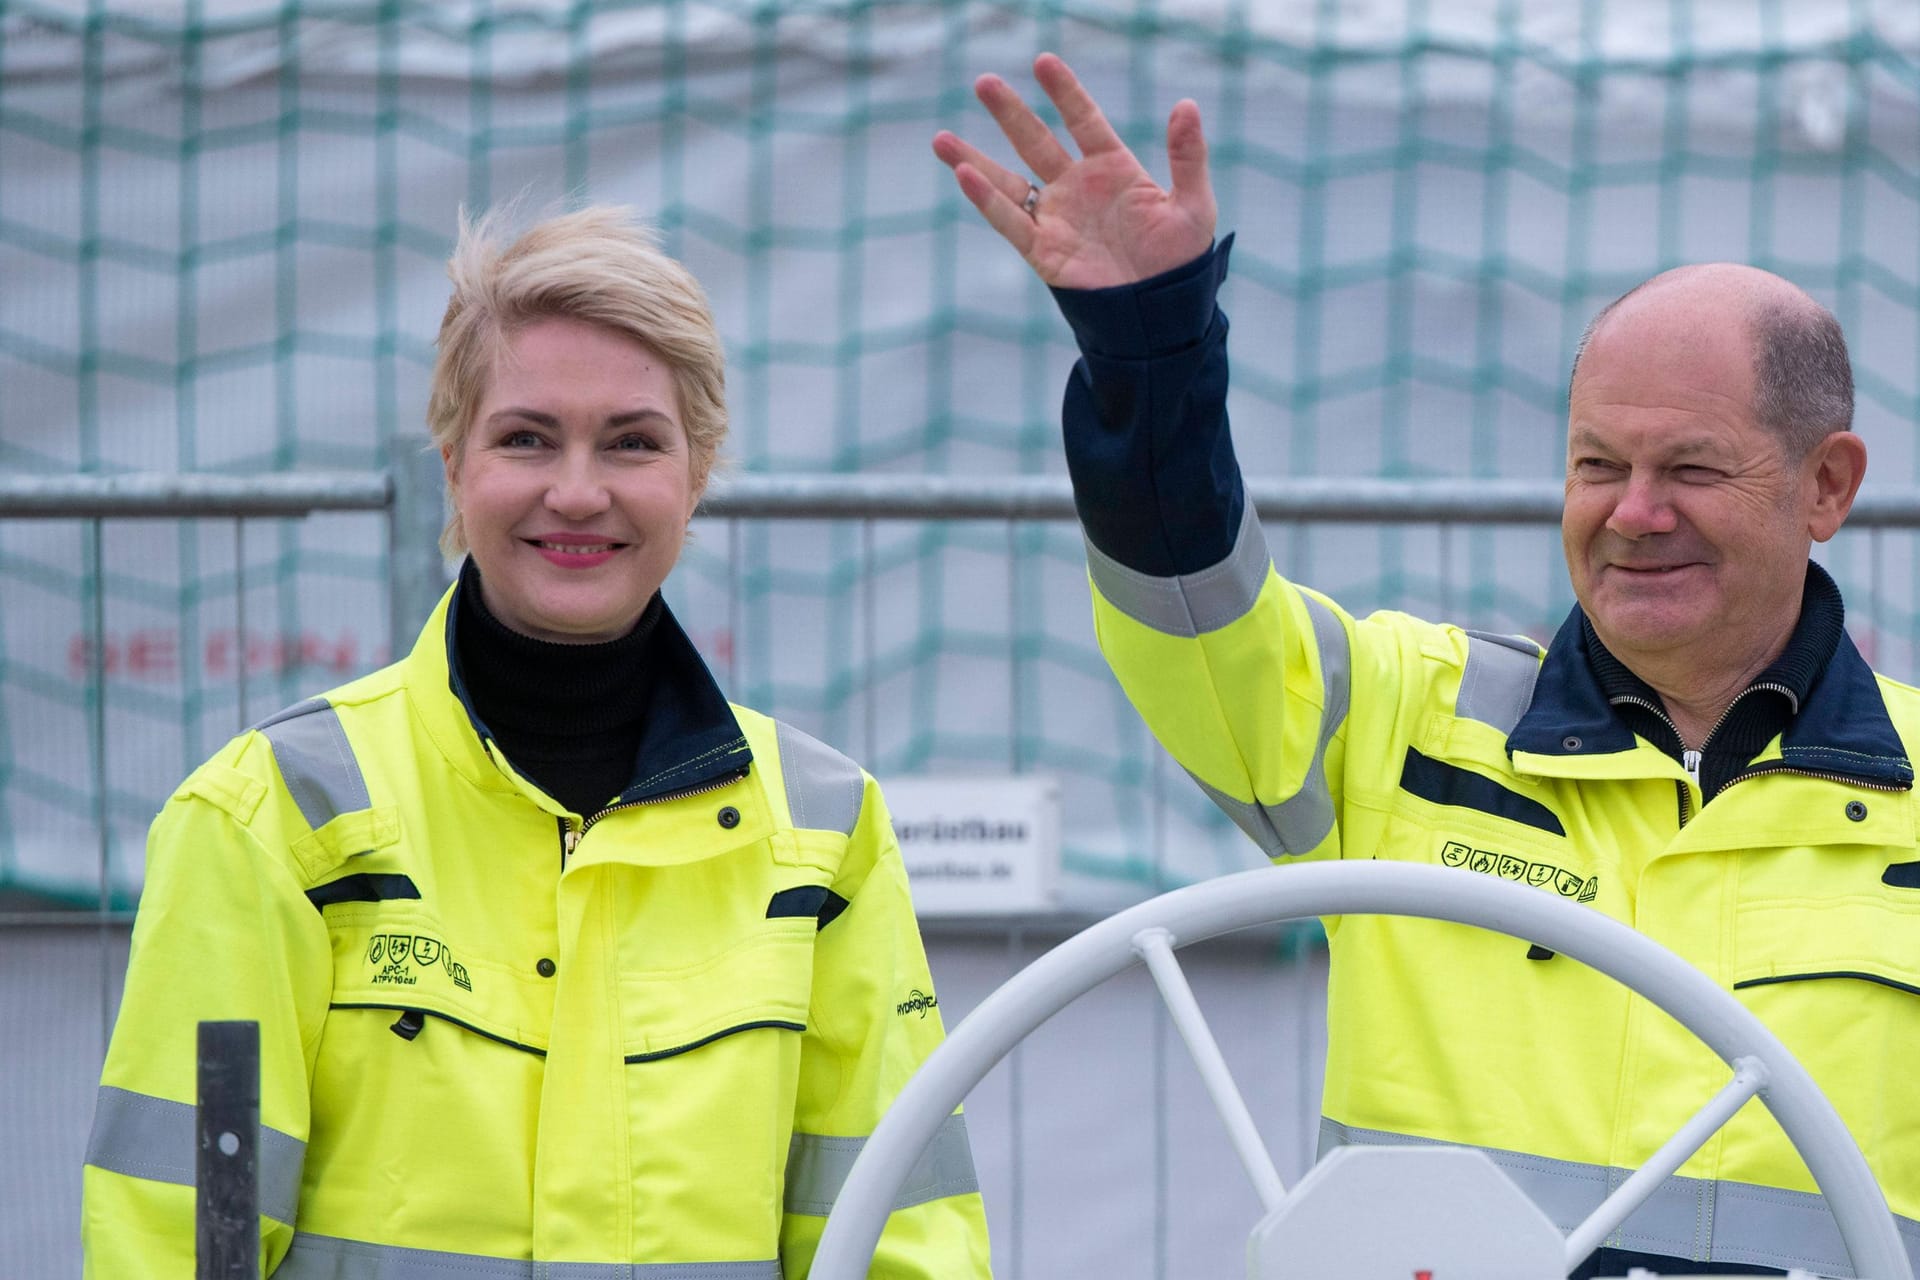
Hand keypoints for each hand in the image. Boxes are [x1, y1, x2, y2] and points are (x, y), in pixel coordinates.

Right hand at [932, 52, 1215, 290]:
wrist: (1162, 315)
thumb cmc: (1180, 262)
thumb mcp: (1193, 206)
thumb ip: (1188, 156)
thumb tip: (1187, 105)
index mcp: (1113, 170)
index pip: (1084, 120)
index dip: (1064, 92)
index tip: (1043, 61)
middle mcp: (1078, 189)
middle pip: (1035, 142)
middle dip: (1009, 113)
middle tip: (983, 81)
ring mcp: (1057, 219)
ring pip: (1008, 182)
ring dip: (975, 160)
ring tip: (940, 139)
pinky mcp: (1044, 252)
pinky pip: (1010, 223)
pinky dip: (987, 201)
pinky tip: (965, 176)